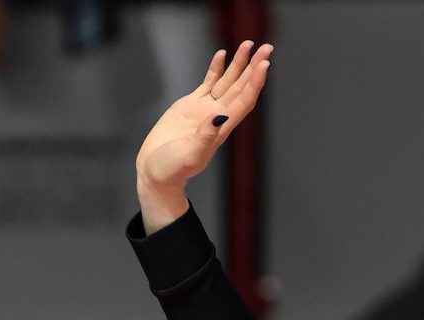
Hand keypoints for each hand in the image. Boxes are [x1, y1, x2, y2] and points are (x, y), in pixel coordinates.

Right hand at [135, 40, 272, 232]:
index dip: (255, 83)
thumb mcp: (189, 155)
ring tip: (248, 44)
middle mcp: (218, 117)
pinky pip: (208, 83)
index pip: (244, 100)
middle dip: (254, 67)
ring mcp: (205, 110)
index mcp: (221, 129)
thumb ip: (205, 137)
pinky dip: (216, 69)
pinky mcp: (191, 105)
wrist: (156, 171)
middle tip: (267, 47)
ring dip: (239, 64)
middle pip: (241, 87)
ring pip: (227, 82)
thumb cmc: (172, 169)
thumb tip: (219, 117)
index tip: (264, 65)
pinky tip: (222, 55)